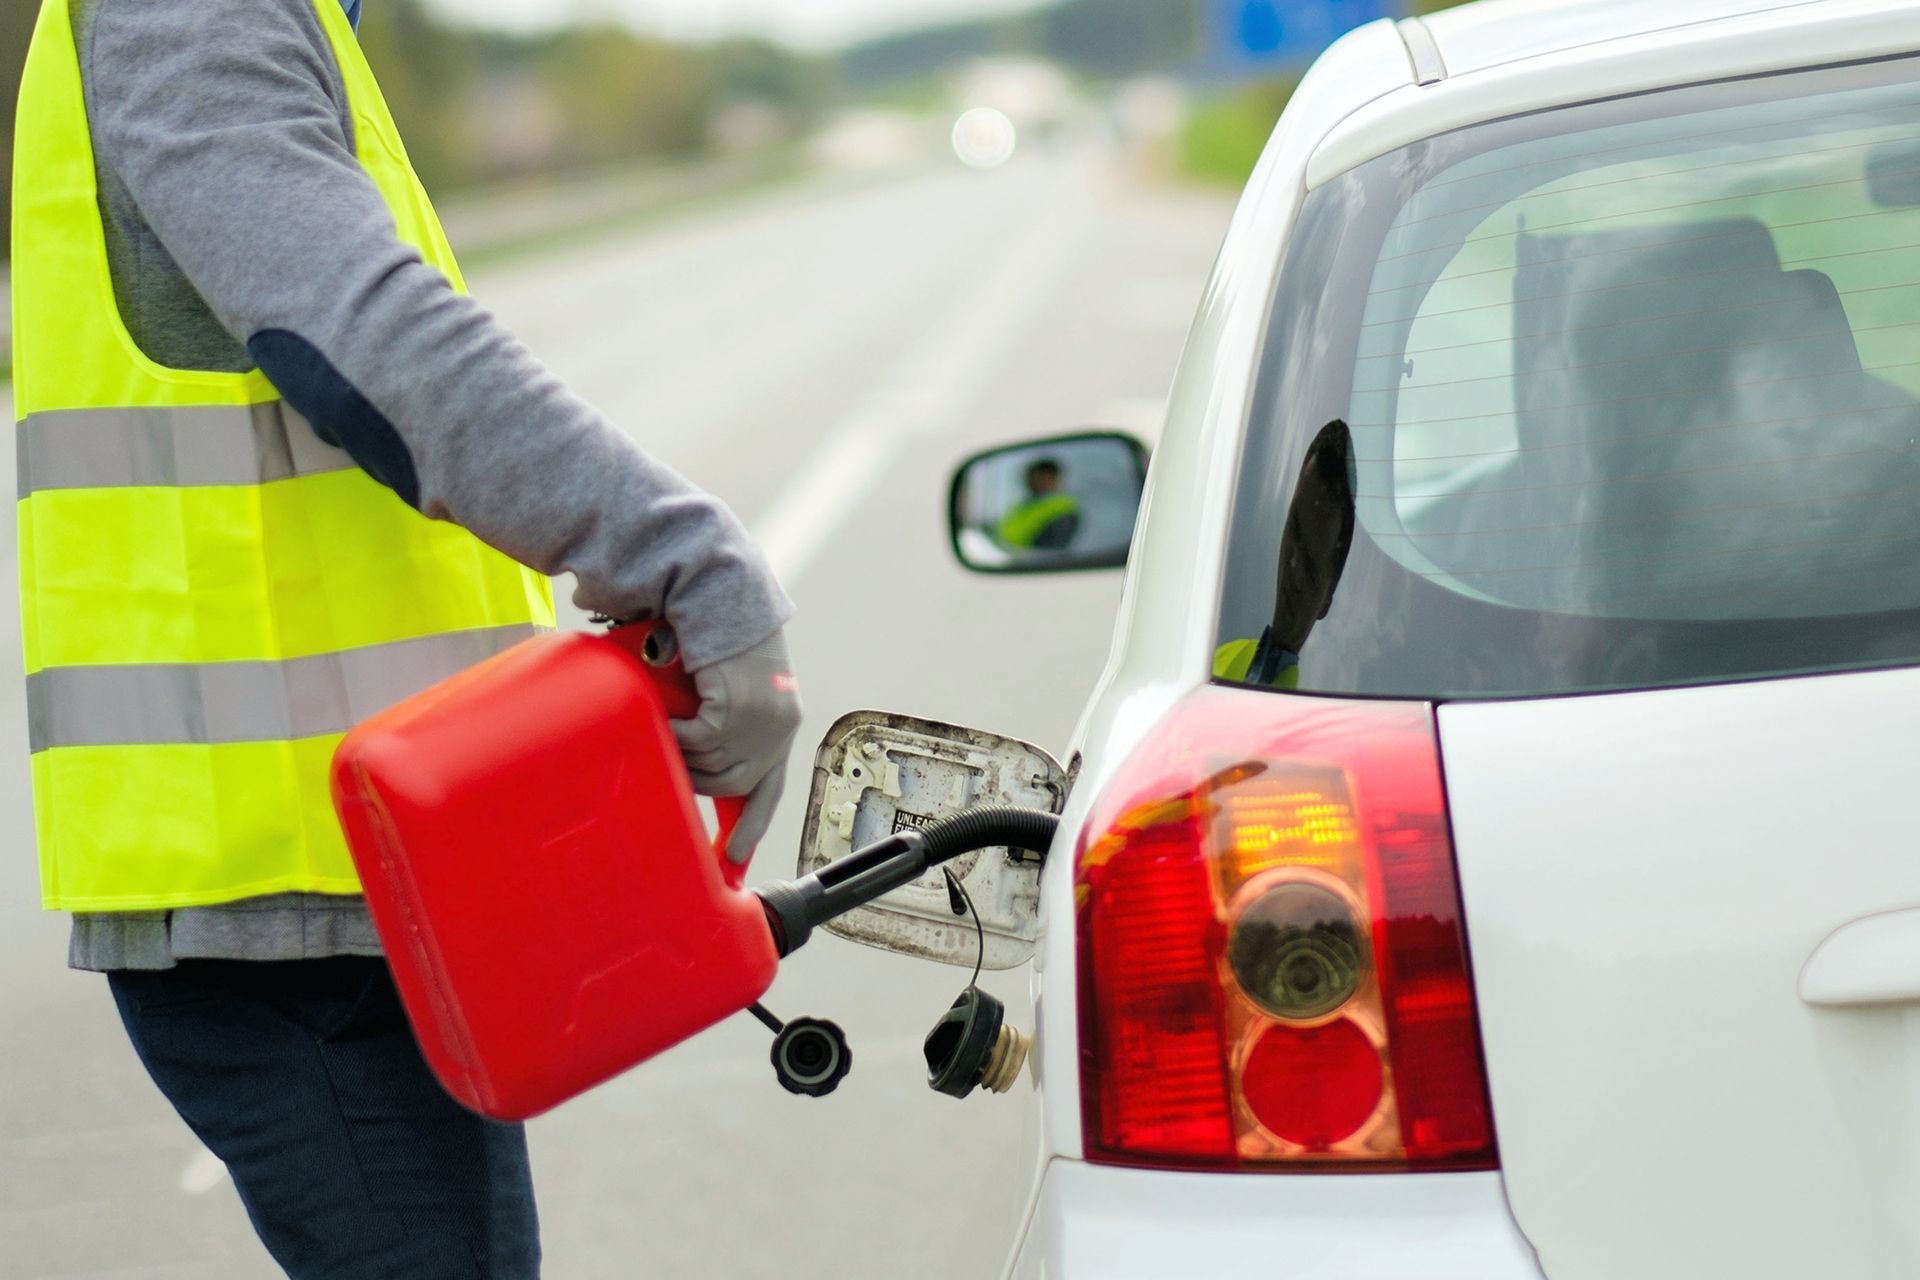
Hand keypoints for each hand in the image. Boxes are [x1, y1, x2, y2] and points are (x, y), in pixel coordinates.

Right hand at [669, 631, 802, 864]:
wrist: (721, 595)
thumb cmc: (718, 637)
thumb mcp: (730, 687)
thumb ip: (723, 721)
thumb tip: (692, 760)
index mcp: (781, 725)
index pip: (770, 787)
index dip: (752, 823)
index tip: (732, 855)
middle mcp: (778, 729)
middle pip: (732, 785)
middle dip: (698, 780)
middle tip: (671, 762)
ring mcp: (759, 724)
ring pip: (709, 766)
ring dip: (682, 751)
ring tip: (667, 726)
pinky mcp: (735, 714)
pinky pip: (695, 744)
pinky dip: (676, 733)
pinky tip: (667, 714)